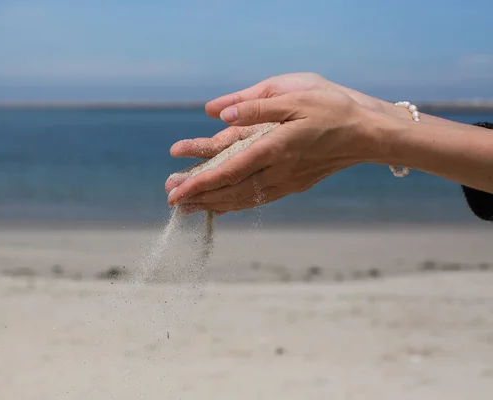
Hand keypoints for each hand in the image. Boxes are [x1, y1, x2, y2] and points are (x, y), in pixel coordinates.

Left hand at [167, 90, 379, 213]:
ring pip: (242, 200)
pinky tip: (222, 206)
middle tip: (171, 200)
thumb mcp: (295, 96)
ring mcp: (285, 182)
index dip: (200, 183)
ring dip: (213, 203)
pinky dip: (234, 204)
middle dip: (199, 197)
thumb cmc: (333, 108)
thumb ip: (256, 106)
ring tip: (188, 207)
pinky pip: (256, 199)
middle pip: (230, 191)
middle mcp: (277, 172)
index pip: (228, 171)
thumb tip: (219, 114)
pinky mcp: (292, 185)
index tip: (175, 192)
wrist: (368, 134)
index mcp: (274, 148)